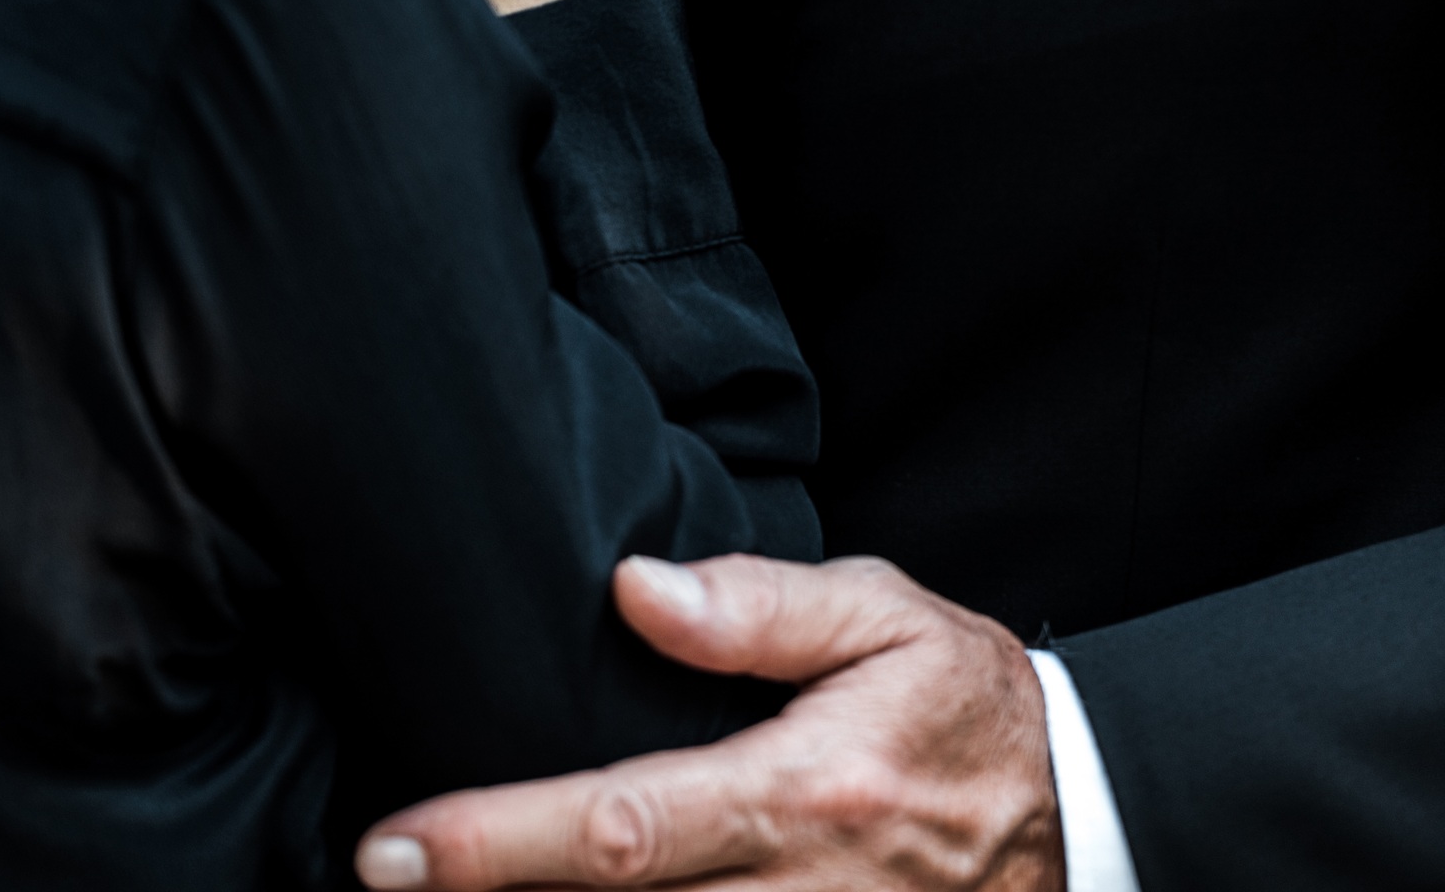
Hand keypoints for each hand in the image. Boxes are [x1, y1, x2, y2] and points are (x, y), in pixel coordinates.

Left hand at [356, 553, 1065, 891]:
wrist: (1077, 810)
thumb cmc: (961, 698)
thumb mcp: (882, 616)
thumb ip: (757, 605)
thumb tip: (632, 589)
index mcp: (798, 798)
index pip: (621, 829)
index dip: (497, 845)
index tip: (393, 847)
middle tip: (373, 878)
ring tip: (439, 888)